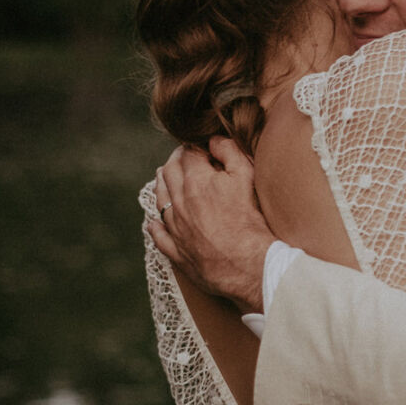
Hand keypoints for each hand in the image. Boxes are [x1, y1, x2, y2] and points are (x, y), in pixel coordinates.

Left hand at [149, 137, 275, 312]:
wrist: (248, 265)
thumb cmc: (250, 220)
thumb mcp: (246, 177)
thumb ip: (229, 151)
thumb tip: (214, 139)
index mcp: (195, 181)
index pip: (187, 153)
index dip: (193, 146)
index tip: (200, 146)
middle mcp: (179, 202)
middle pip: (169, 173)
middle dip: (175, 161)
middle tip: (183, 157)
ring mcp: (175, 227)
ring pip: (160, 200)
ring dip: (161, 185)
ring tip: (165, 178)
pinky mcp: (176, 251)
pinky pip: (158, 235)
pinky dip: (155, 226)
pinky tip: (154, 223)